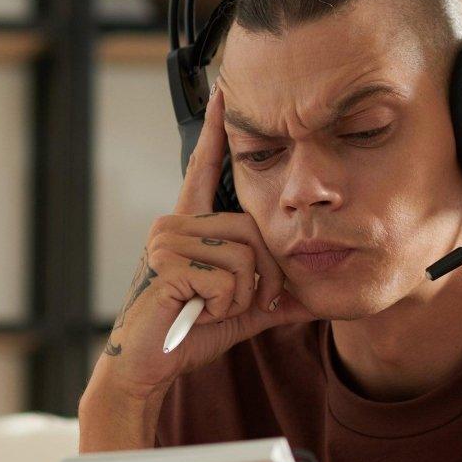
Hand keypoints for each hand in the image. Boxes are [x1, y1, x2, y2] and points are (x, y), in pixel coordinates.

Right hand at [87, 84, 316, 406]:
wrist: (145, 367)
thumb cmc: (184, 335)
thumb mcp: (237, 311)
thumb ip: (272, 296)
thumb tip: (315, 297)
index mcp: (189, 227)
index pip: (204, 170)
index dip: (216, 133)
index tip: (223, 93)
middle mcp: (174, 224)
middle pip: (253, 230)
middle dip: (261, 278)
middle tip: (241, 305)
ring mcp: (167, 241)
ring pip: (244, 256)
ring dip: (241, 296)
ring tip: (211, 311)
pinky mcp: (167, 264)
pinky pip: (228, 279)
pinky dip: (224, 306)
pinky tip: (198, 314)